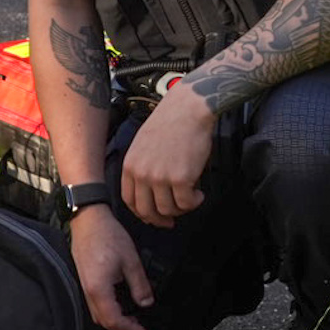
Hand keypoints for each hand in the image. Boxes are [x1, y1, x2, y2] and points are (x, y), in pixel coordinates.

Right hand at [69, 208, 152, 329]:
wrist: (88, 220)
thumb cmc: (107, 235)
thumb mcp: (131, 261)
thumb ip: (140, 285)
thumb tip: (146, 303)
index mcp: (99, 289)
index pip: (114, 320)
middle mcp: (88, 291)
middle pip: (104, 321)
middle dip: (122, 328)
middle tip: (139, 326)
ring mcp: (84, 286)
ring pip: (98, 314)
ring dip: (114, 319)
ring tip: (132, 316)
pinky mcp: (84, 280)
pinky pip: (95, 303)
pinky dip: (108, 309)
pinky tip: (120, 301)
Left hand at [119, 84, 216, 228]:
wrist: (188, 108)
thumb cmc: (170, 122)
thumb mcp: (143, 144)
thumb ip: (143, 168)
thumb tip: (152, 192)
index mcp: (130, 165)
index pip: (130, 201)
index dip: (142, 212)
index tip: (153, 216)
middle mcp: (142, 174)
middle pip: (146, 211)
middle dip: (160, 220)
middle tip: (171, 221)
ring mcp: (160, 177)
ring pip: (168, 209)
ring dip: (181, 209)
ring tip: (190, 198)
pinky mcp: (181, 178)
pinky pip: (186, 203)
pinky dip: (194, 202)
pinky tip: (199, 194)